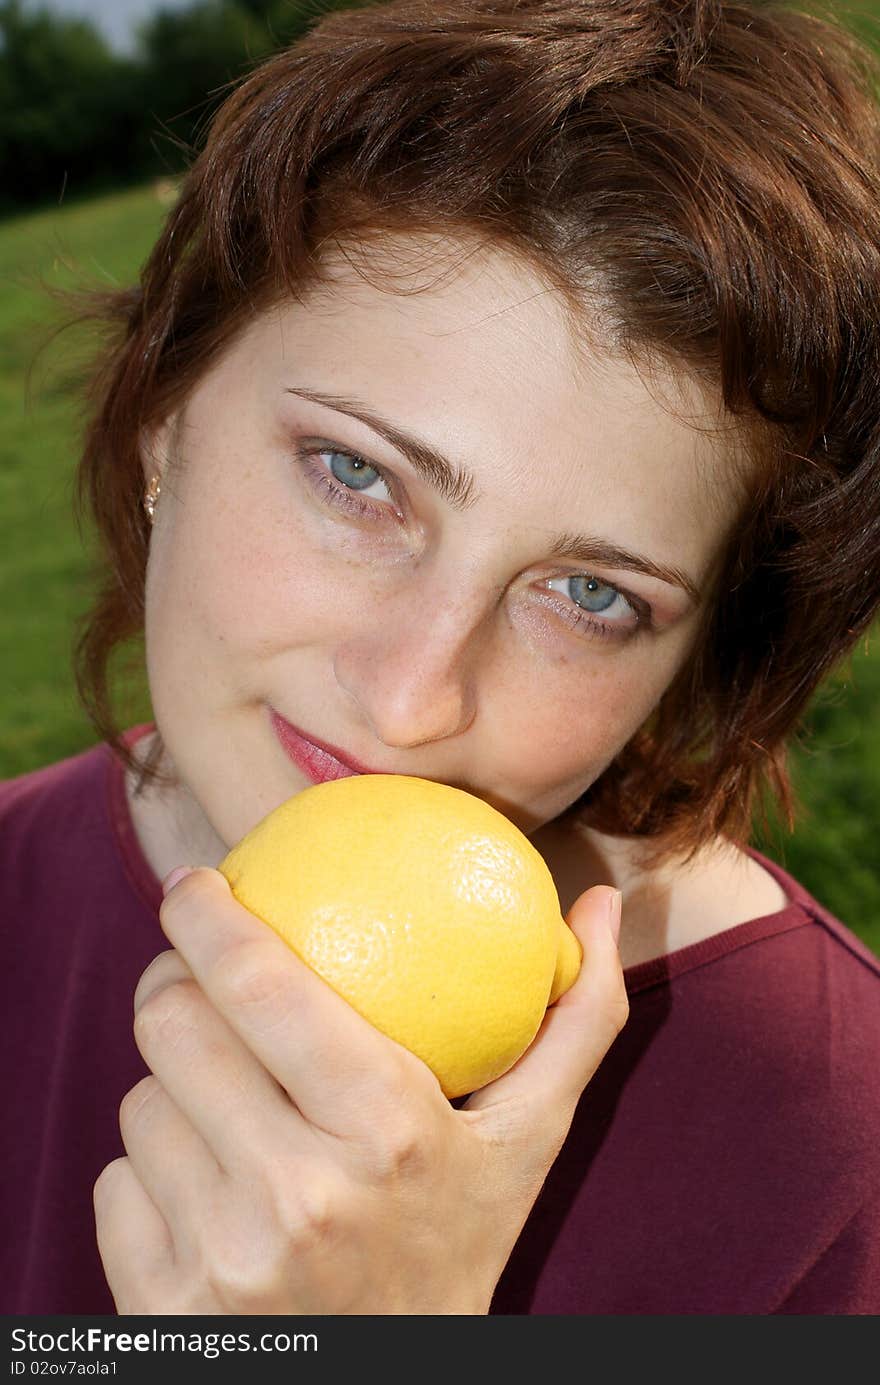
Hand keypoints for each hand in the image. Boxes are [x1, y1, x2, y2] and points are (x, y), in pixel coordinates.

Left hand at [94, 869, 627, 1314]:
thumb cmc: (459, 1244)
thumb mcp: (527, 1142)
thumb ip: (575, 1021)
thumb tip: (606, 899)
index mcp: (389, 1130)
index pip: (259, 984)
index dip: (204, 913)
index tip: (191, 879)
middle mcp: (301, 1195)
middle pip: (174, 1027)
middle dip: (170, 983)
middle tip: (189, 976)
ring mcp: (225, 1261)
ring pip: (140, 1106)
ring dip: (166, 1086)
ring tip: (214, 1095)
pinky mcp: (163, 1311)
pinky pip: (115, 1184)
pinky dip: (149, 1173)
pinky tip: (197, 1185)